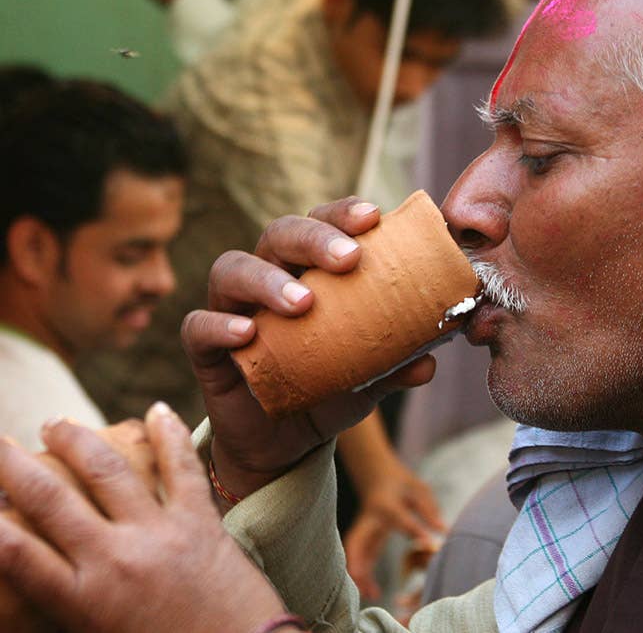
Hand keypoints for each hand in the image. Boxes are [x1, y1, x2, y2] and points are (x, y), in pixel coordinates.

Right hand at [0, 405, 288, 632]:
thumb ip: (72, 609)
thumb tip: (49, 580)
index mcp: (84, 602)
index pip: (16, 555)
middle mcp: (115, 561)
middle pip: (51, 501)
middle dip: (13, 466)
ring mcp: (159, 535)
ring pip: (109, 472)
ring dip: (78, 441)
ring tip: (55, 424)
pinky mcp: (201, 521)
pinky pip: (183, 468)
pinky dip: (170, 434)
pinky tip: (156, 409)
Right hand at [180, 197, 436, 501]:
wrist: (286, 442)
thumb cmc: (330, 389)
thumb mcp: (370, 378)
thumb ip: (397, 363)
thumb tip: (431, 360)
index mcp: (310, 269)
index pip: (323, 223)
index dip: (344, 213)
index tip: (374, 217)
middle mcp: (269, 276)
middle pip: (279, 234)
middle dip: (314, 238)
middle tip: (348, 258)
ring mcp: (233, 308)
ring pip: (232, 270)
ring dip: (267, 279)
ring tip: (303, 301)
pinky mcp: (206, 349)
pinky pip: (199, 327)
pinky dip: (220, 325)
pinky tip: (247, 332)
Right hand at [343, 459, 444, 599]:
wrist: (379, 476)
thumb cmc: (401, 484)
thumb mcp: (418, 490)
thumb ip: (428, 510)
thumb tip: (443, 530)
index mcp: (386, 503)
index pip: (400, 518)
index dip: (413, 530)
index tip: (430, 545)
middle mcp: (370, 518)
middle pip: (358, 541)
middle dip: (360, 564)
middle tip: (370, 586)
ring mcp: (364, 528)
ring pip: (354, 554)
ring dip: (359, 575)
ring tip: (372, 595)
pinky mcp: (365, 537)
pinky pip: (359, 557)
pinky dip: (362, 575)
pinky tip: (372, 592)